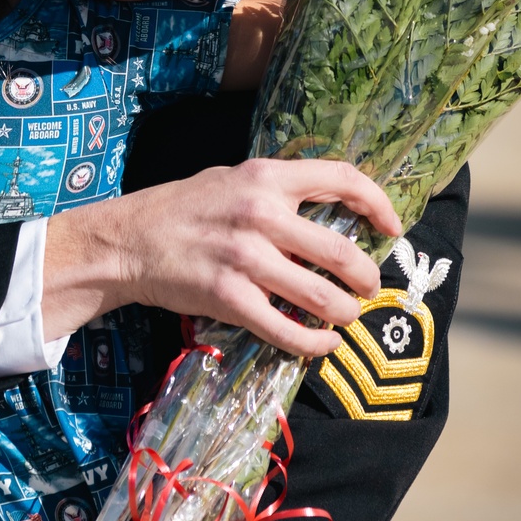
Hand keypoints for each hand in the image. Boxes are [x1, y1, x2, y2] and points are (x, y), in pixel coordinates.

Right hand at [44, 158, 401, 357]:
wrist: (128, 241)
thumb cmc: (184, 208)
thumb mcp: (233, 178)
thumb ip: (279, 189)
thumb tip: (333, 209)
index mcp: (266, 176)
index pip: (342, 180)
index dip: (378, 204)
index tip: (392, 227)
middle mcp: (260, 214)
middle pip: (341, 253)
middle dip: (366, 279)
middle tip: (368, 289)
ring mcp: (245, 258)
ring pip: (322, 298)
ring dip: (345, 314)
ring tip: (346, 317)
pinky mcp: (229, 298)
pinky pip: (286, 330)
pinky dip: (314, 343)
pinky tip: (322, 344)